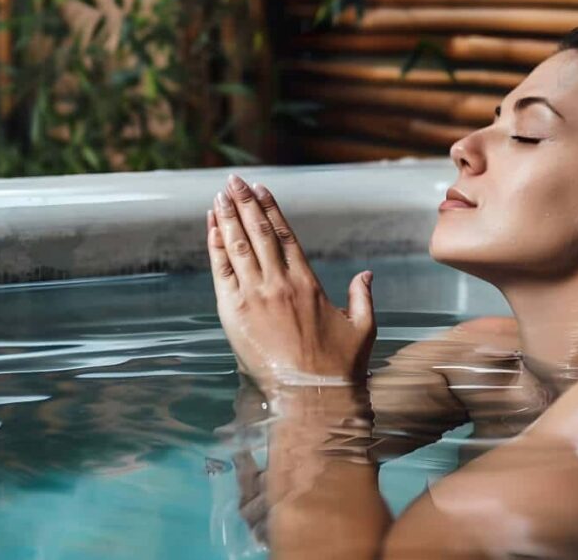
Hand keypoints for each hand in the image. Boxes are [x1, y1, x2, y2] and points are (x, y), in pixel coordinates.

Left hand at [206, 174, 376, 391]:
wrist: (312, 396)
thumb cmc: (339, 367)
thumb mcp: (362, 328)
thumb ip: (363, 297)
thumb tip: (366, 275)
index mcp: (308, 282)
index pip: (284, 236)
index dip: (271, 210)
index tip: (262, 190)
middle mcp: (279, 283)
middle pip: (258, 232)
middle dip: (244, 203)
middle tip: (234, 181)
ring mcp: (255, 296)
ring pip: (238, 245)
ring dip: (228, 217)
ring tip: (220, 195)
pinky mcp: (234, 312)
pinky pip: (222, 270)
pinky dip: (216, 246)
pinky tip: (212, 227)